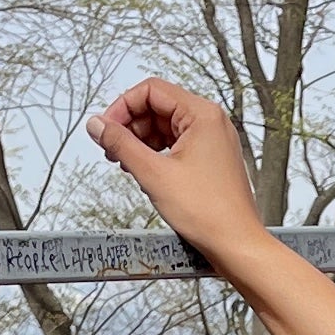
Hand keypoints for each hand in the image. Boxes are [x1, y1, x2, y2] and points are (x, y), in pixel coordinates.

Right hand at [86, 76, 264, 268]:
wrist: (236, 244)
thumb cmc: (210, 212)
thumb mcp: (153, 174)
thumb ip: (120, 144)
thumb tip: (97, 125)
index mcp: (202, 115)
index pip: (151, 90)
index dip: (122, 106)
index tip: (106, 128)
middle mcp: (210, 122)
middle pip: (157, 107)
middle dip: (130, 126)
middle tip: (112, 149)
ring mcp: (212, 140)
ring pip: (165, 126)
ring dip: (141, 141)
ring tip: (127, 164)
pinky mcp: (210, 158)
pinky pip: (176, 144)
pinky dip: (156, 154)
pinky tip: (145, 172)